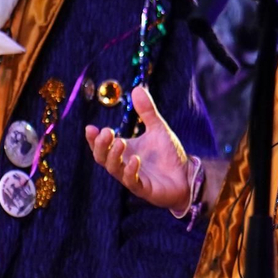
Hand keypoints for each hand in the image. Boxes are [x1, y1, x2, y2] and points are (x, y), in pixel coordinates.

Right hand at [85, 86, 192, 212]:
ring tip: (121, 141)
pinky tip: (135, 160)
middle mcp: (123, 165)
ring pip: (114, 170)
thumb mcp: (158, 129)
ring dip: (114, 156)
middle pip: (102, 158)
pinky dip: (131, 171)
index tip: (90, 127)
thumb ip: (147, 112)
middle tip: (106, 132)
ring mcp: (133, 178)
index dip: (93, 139)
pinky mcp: (144, 189)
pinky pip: (133, 182)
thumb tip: (137, 88)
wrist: (187, 175)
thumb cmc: (168, 155)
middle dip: (100, 146)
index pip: (101, 146)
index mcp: (123, 152)